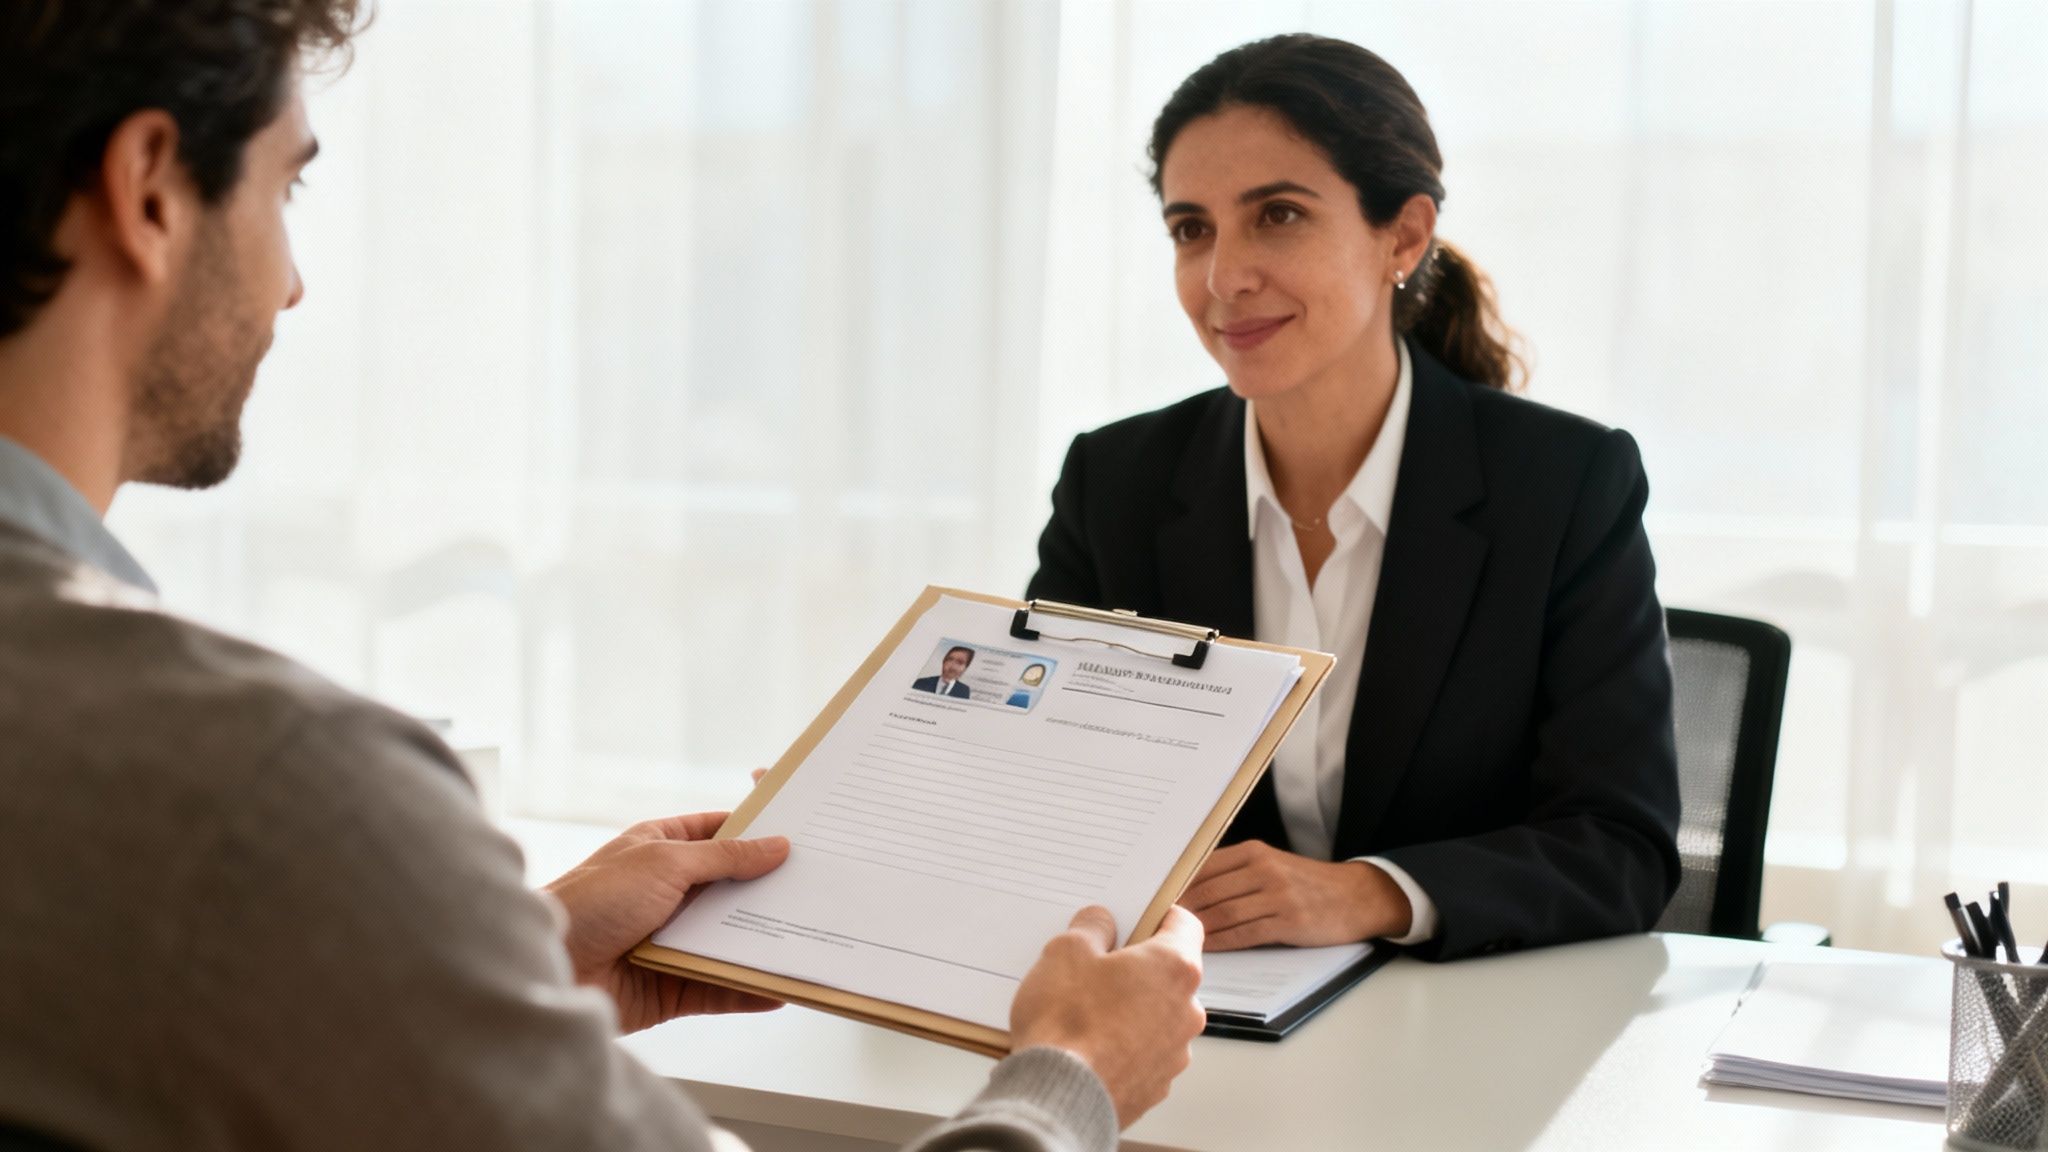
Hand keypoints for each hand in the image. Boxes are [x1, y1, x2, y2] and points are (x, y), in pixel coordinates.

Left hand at [544, 812, 789, 1032]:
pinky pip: (718, 987)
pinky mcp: (670, 985)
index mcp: (660, 849)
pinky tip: (777, 988)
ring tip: (807, 942)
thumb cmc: (593, 900)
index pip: (717, 834)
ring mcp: (669, 940)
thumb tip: (775, 845)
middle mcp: (667, 893)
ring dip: (762, 944)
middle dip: (768, 892)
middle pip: (730, 890)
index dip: (755, 834)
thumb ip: (724, 857)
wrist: (548, 967)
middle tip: (818, 890)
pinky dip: (746, 988)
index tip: (800, 836)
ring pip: (728, 940)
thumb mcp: (665, 862)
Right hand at [1009, 905, 1206, 1127]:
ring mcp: (1175, 1053)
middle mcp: (1187, 1010)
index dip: (1158, 915)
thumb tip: (1100, 923)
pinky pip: (1143, 1052)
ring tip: (1084, 1012)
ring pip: (1156, 1015)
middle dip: (1135, 966)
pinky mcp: (1156, 1085)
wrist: (1059, 1098)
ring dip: (1129, 1008)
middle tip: (1096, 965)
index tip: (1137, 915)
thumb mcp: (1066, 951)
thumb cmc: (1067, 1024)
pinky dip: (1122, 1045)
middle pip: (1168, 973)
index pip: (1185, 925)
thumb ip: (1091, 928)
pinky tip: (1087, 1045)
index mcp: (1175, 968)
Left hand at [1177, 840, 1409, 949]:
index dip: (1177, 885)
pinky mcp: (1289, 922)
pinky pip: (1245, 934)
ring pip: (1224, 913)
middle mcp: (1264, 869)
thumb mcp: (1272, 864)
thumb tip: (1189, 890)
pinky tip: (1206, 948)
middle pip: (1208, 891)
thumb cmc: (1307, 883)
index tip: (1154, 898)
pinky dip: (1222, 942)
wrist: (1356, 896)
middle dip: (1179, 909)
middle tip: (1156, 923)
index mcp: (1254, 852)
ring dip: (1196, 929)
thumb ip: (1236, 873)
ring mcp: (1277, 896)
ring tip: (1174, 939)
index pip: (1203, 867)